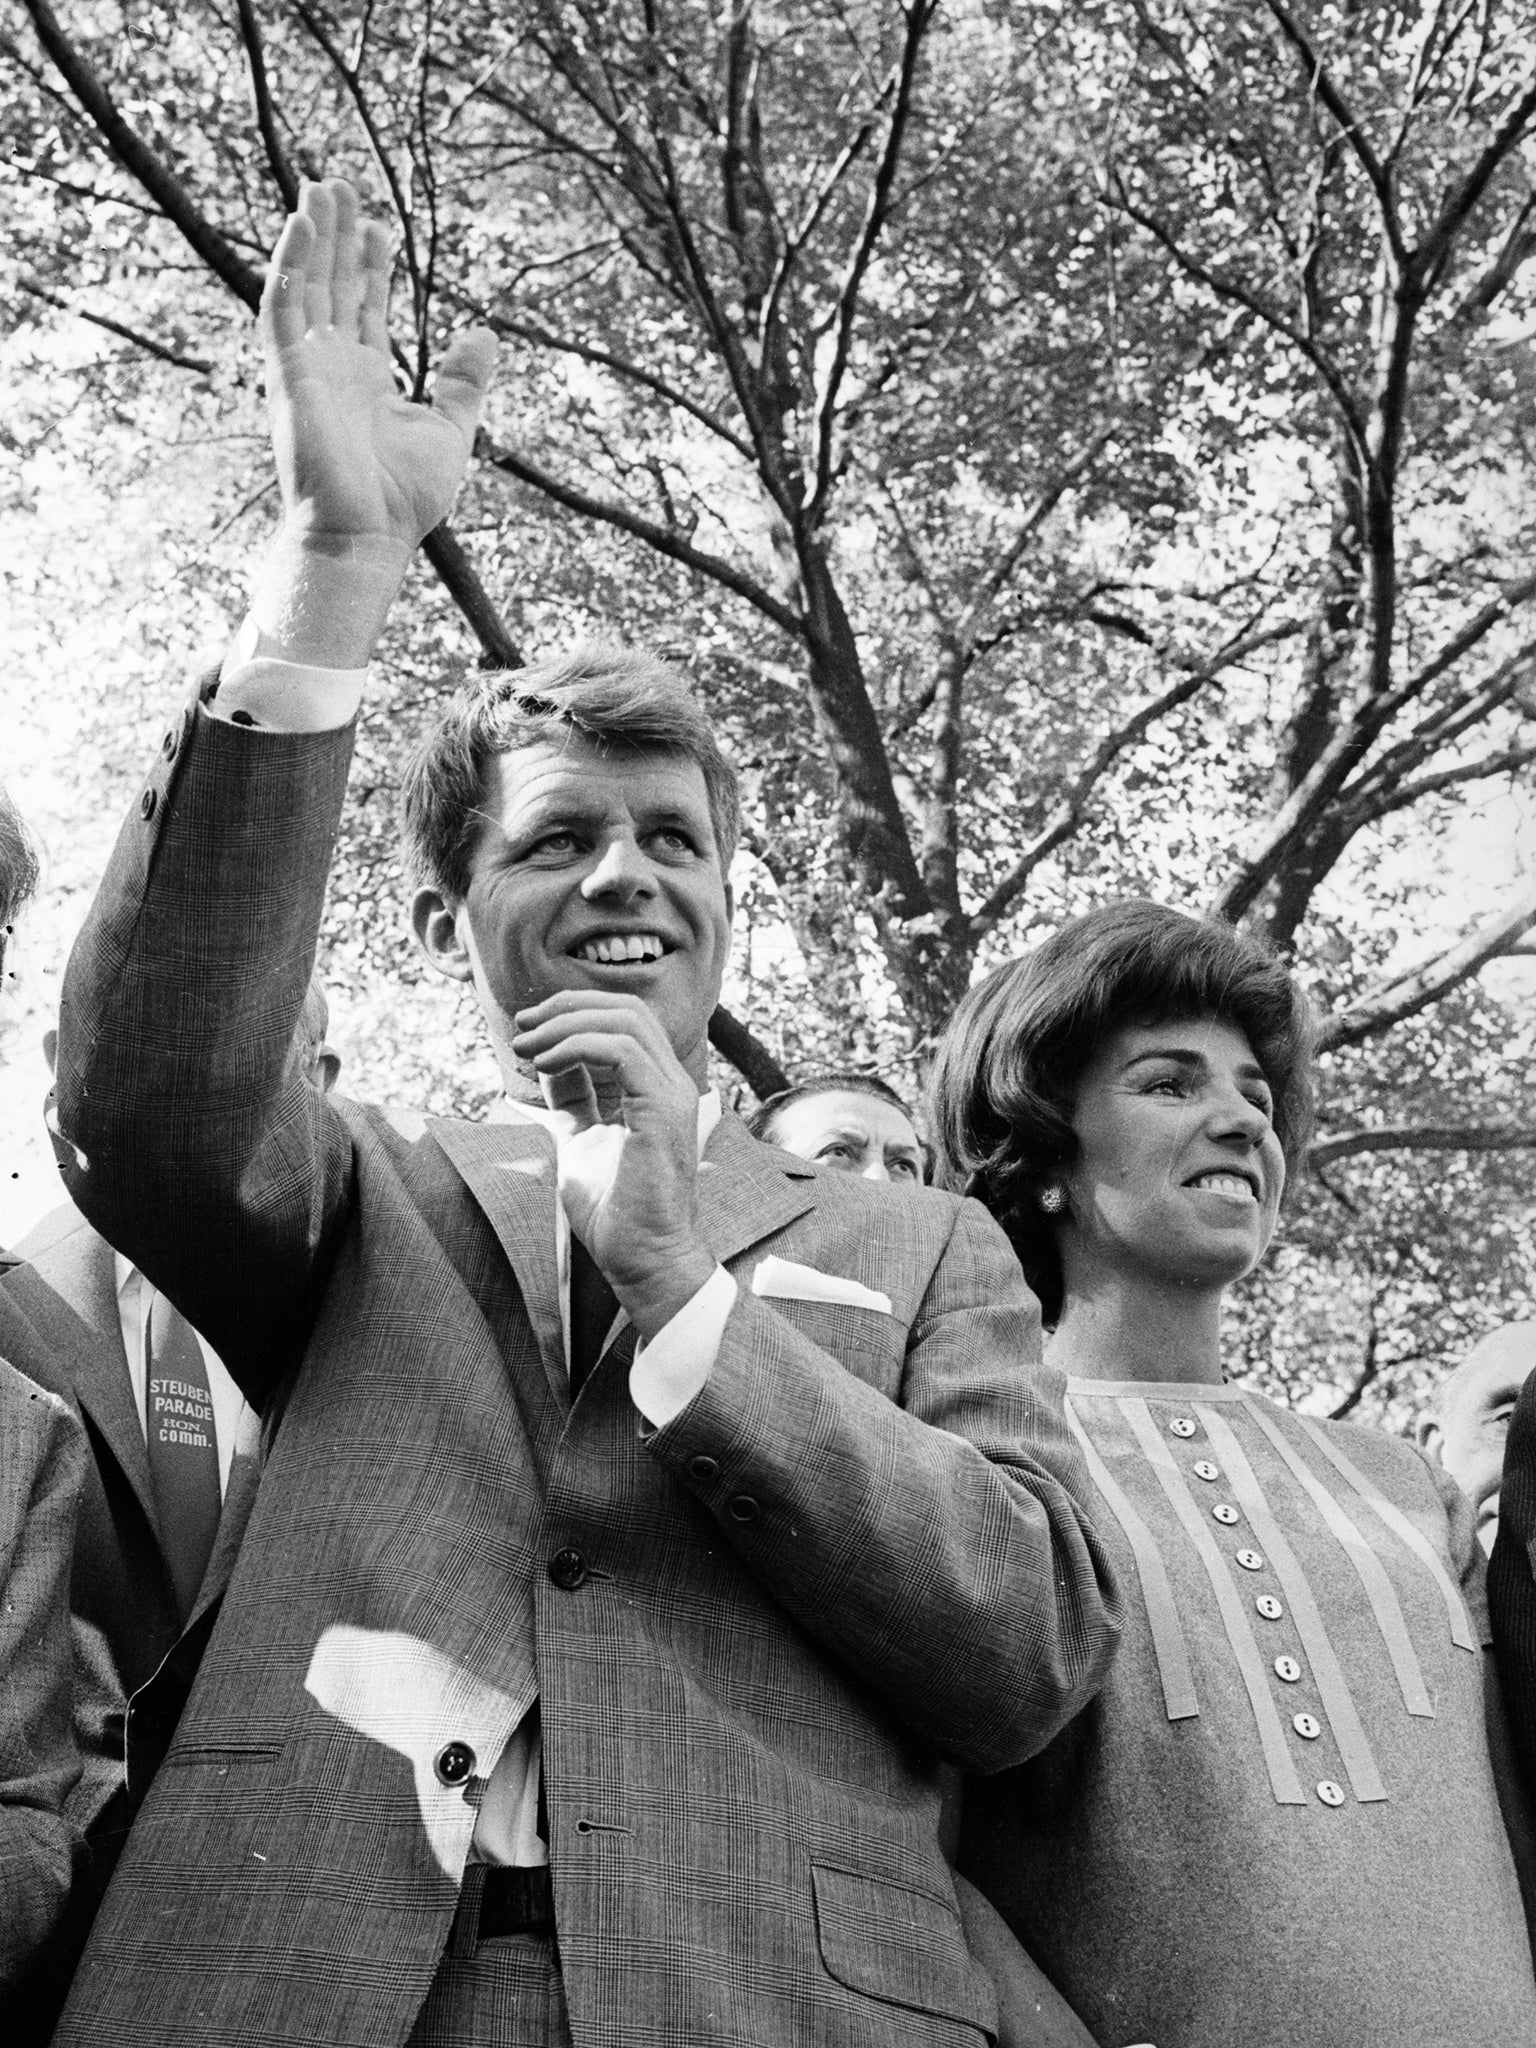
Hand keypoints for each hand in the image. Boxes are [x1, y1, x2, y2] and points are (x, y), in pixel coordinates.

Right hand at [260, 178, 496, 556]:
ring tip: (321, 185)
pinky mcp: (287, 373)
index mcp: (367, 380)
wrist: (366, 535)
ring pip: (306, 283)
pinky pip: (282, 306)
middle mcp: (332, 367)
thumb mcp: (449, 430)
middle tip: (341, 182)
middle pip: (332, 284)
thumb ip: (464, 382)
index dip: (370, 265)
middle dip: (336, 234)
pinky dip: (290, 263)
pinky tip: (303, 223)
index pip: (364, 307)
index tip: (377, 225)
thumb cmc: (403, 499)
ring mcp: (306, 367)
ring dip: (312, 235)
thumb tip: (484, 333)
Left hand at [510, 992, 718, 1339]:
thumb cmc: (617, 1214)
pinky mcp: (662, 1109)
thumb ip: (573, 1101)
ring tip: (526, 1046)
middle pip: (626, 1009)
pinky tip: (545, 1063)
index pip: (623, 1023)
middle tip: (523, 1028)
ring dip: (565, 1025)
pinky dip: (576, 1046)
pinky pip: (620, 1050)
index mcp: (656, 1088)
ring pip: (624, 1021)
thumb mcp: (582, 1141)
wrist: (643, 1260)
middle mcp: (670, 1083)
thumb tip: (547, 1063)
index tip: (526, 1032)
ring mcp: (671, 1093)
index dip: (571, 1015)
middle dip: (567, 1007)